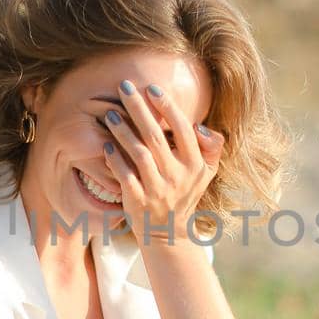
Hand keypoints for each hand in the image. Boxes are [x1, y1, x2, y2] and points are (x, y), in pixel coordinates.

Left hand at [99, 79, 223, 240]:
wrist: (168, 231)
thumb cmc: (185, 192)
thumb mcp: (207, 172)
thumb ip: (212, 146)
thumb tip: (200, 126)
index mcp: (195, 164)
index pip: (182, 129)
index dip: (168, 106)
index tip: (152, 88)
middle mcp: (177, 176)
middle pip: (156, 136)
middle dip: (138, 109)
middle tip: (124, 87)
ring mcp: (157, 189)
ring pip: (138, 154)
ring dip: (123, 132)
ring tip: (110, 114)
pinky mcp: (138, 201)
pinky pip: (124, 177)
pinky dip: (115, 160)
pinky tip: (105, 145)